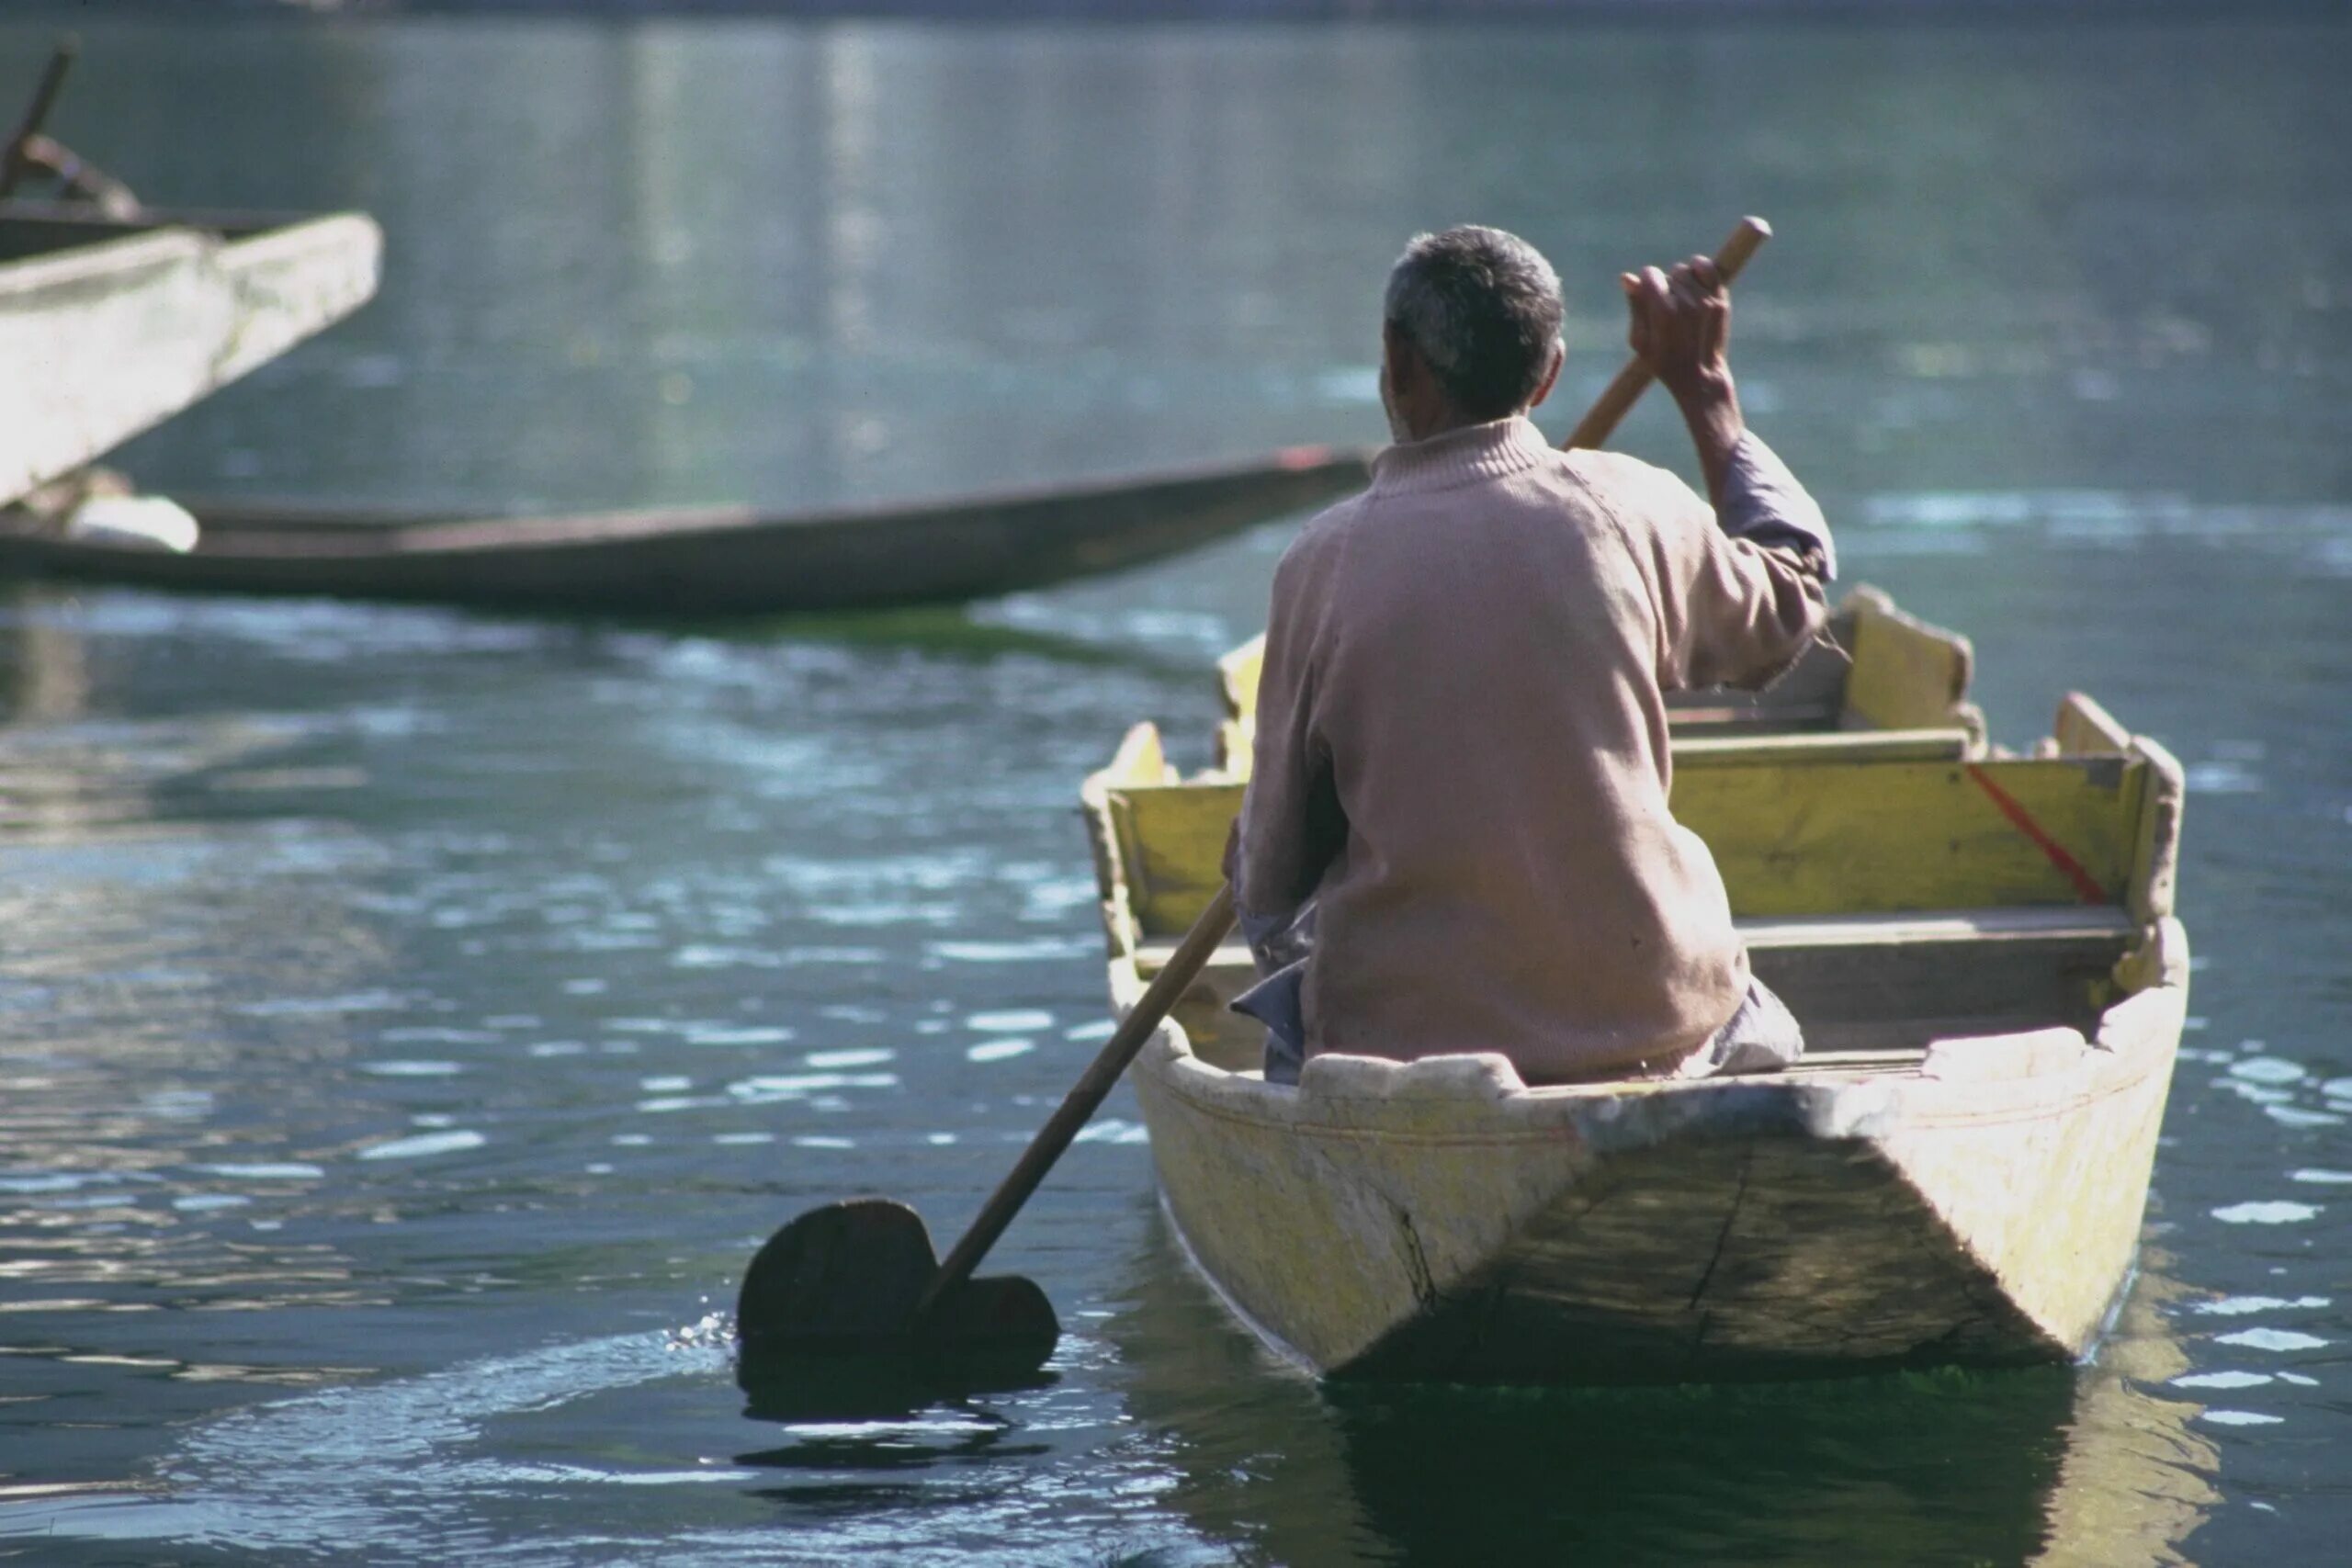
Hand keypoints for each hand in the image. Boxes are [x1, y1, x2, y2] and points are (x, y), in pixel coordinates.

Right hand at [1620, 254, 1732, 397]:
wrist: (1699, 376)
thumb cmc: (1663, 362)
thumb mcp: (1640, 340)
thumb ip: (1635, 306)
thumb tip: (1627, 278)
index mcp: (1664, 312)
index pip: (1650, 274)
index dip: (1644, 281)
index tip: (1645, 293)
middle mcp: (1687, 302)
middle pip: (1667, 275)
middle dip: (1663, 287)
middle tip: (1664, 309)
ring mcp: (1707, 300)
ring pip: (1685, 271)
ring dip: (1679, 281)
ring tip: (1679, 300)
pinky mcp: (1720, 298)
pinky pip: (1708, 268)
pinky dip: (1699, 268)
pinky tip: (1693, 278)